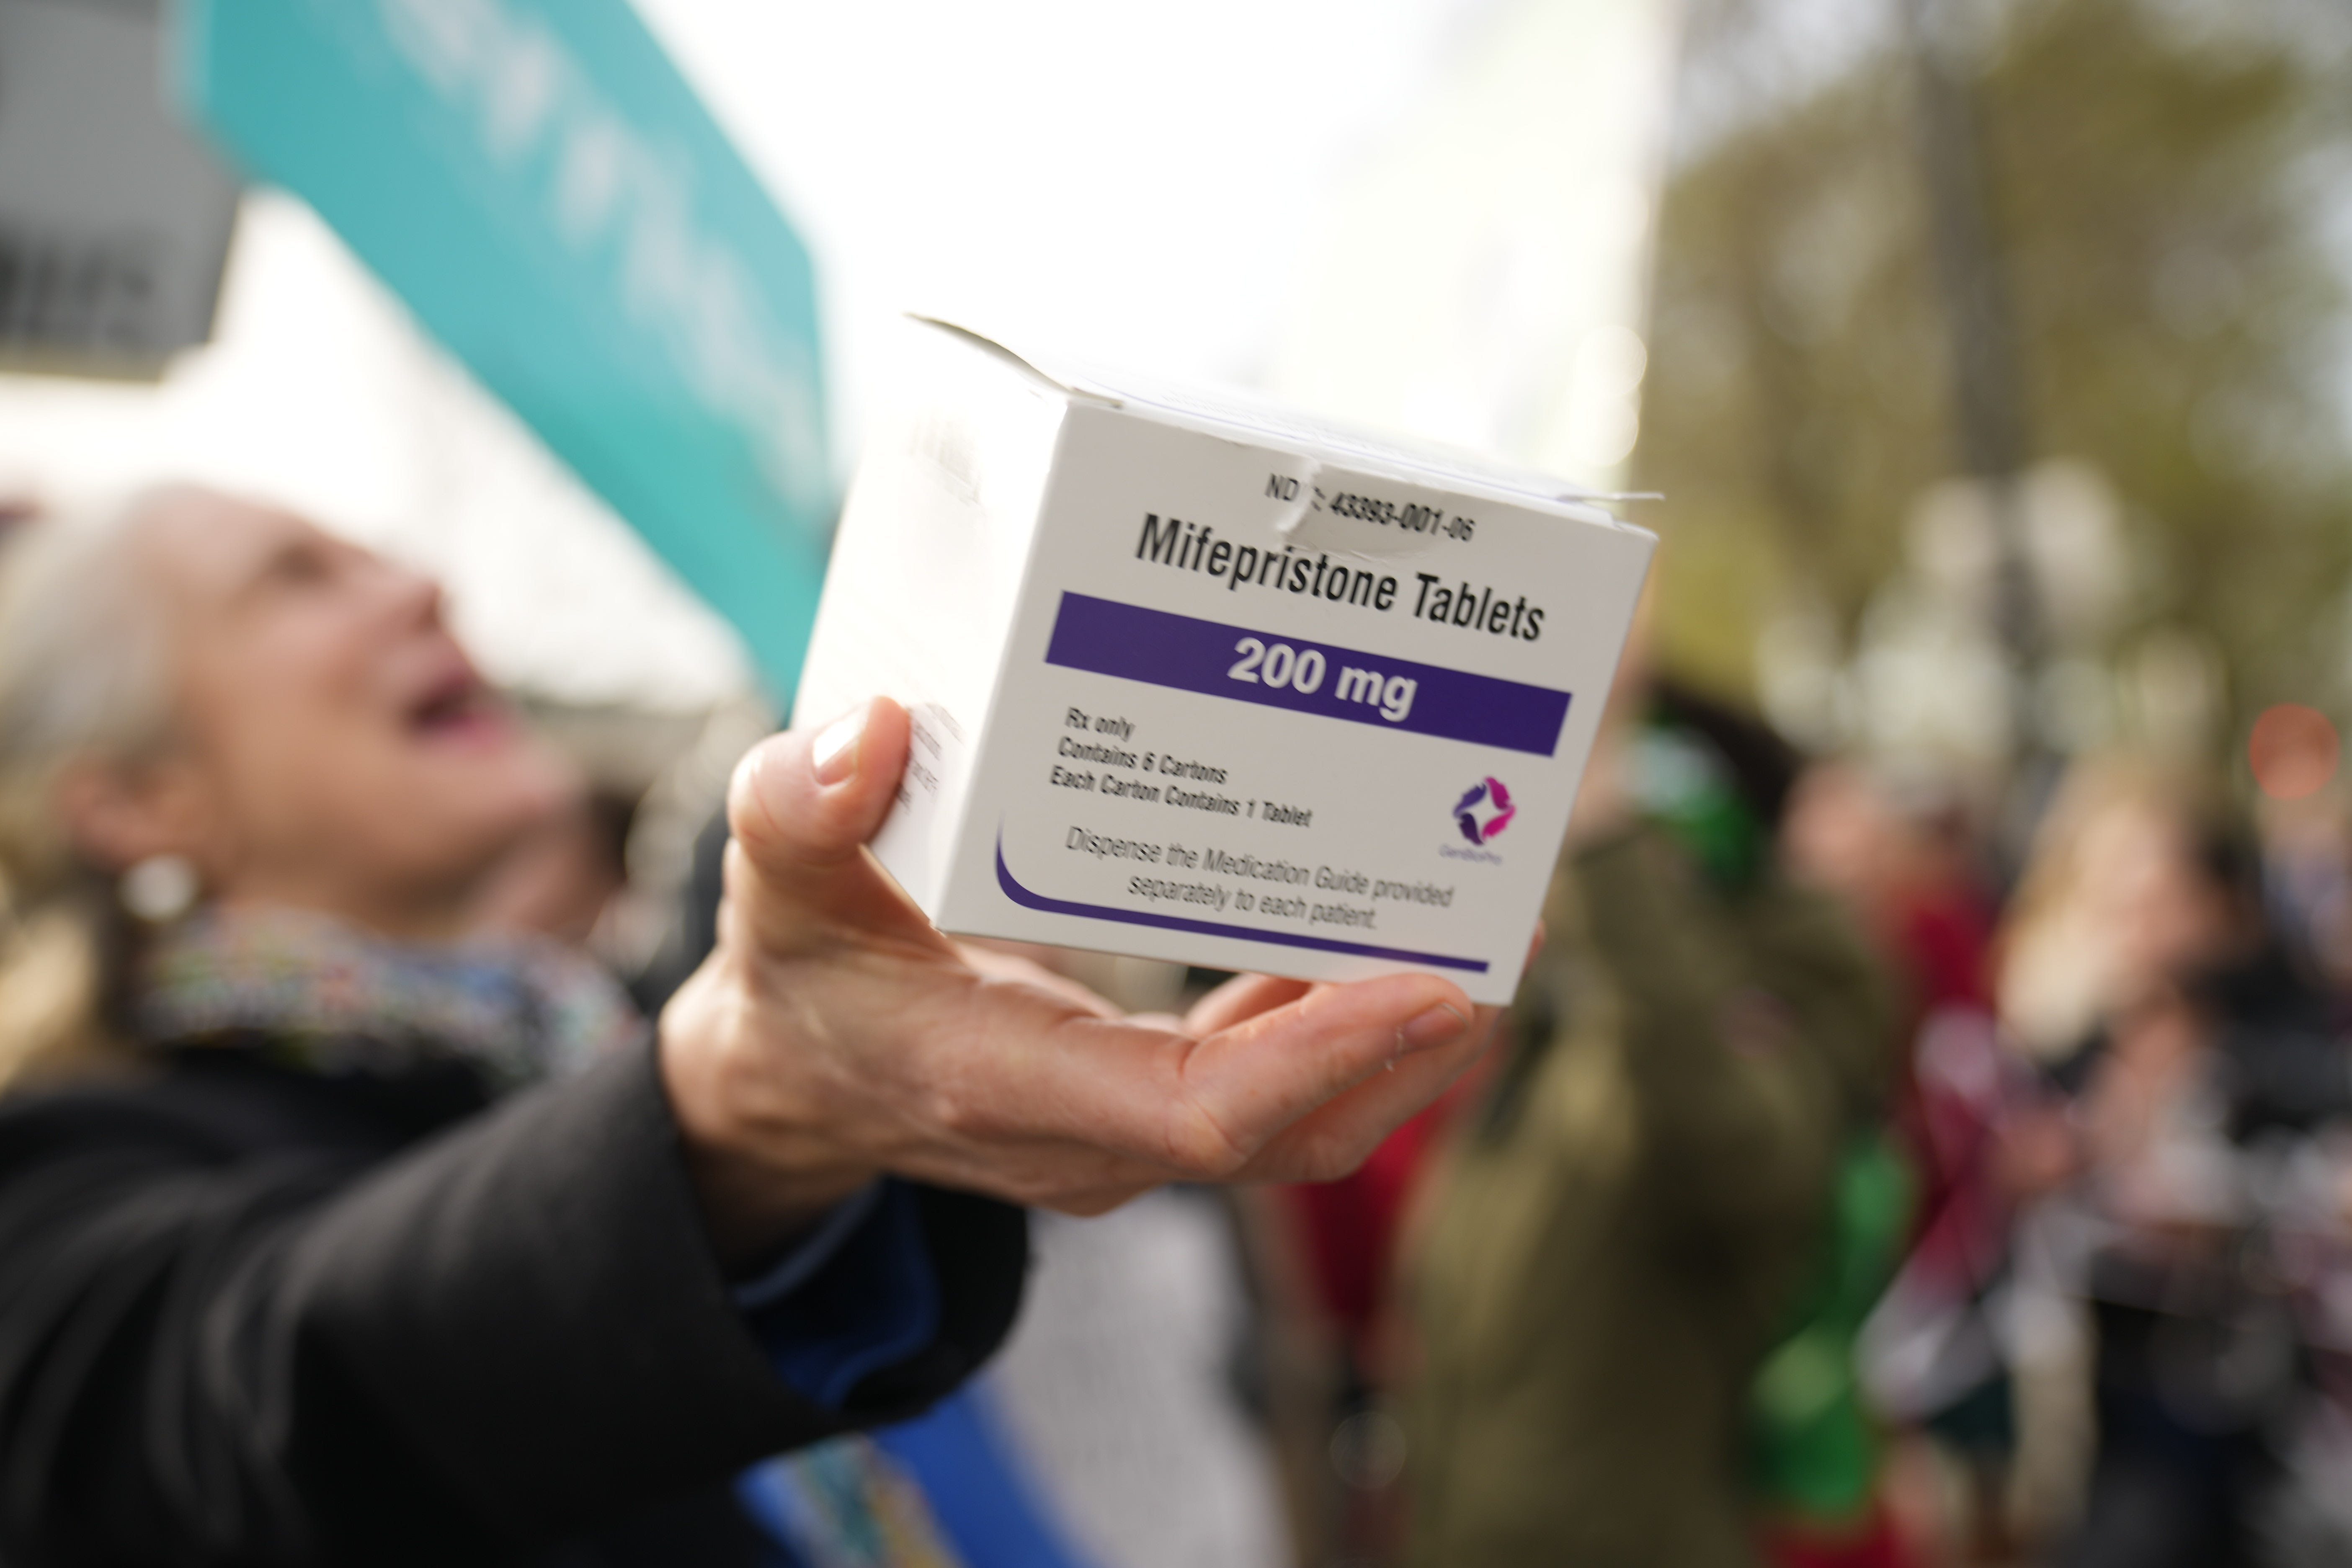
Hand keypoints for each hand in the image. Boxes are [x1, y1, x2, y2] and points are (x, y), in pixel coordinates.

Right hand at [659, 697, 1502, 1264]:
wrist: (801, 1081)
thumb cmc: (802, 979)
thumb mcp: (774, 890)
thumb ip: (798, 813)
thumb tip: (865, 731)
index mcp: (1009, 1086)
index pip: (1201, 1109)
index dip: (1324, 1053)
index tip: (1435, 981)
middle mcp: (1092, 1136)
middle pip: (1296, 1127)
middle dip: (1417, 1041)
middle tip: (1518, 926)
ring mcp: (1130, 1135)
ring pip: (1307, 1120)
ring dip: (1408, 1038)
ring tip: (1500, 928)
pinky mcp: (1151, 1108)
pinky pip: (1279, 1083)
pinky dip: (1348, 1021)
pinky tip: (1396, 938)